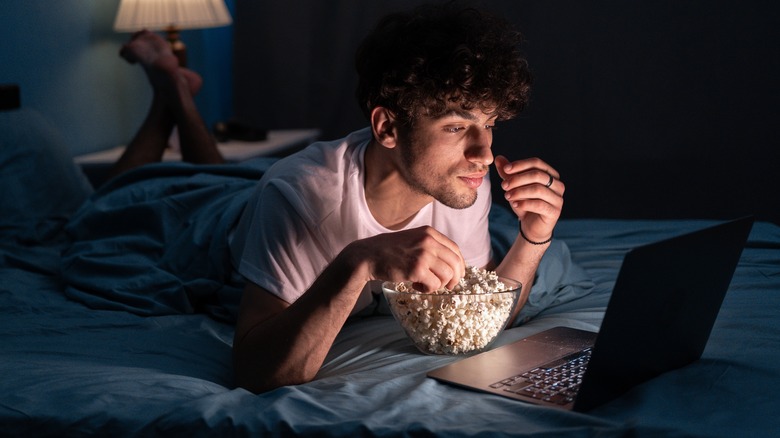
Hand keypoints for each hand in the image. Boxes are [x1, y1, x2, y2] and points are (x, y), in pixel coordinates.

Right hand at [347, 226, 465, 291]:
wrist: (368, 255)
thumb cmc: (390, 251)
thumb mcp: (413, 239)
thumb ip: (430, 246)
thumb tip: (451, 264)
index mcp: (429, 233)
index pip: (455, 250)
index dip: (459, 265)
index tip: (456, 275)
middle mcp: (428, 241)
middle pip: (455, 263)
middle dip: (454, 278)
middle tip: (447, 286)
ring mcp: (423, 254)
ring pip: (447, 275)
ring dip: (438, 284)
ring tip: (424, 283)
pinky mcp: (416, 269)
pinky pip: (434, 284)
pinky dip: (428, 289)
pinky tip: (416, 285)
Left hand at [494, 156, 563, 242]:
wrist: (531, 227)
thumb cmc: (525, 203)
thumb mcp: (515, 187)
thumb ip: (508, 174)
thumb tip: (499, 158)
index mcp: (550, 174)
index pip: (537, 163)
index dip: (520, 164)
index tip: (505, 169)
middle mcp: (558, 185)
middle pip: (538, 175)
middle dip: (518, 179)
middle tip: (504, 186)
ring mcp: (558, 198)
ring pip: (538, 189)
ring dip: (519, 192)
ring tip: (507, 196)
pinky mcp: (555, 212)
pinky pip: (539, 205)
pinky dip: (525, 204)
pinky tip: (515, 205)